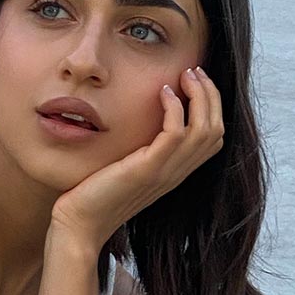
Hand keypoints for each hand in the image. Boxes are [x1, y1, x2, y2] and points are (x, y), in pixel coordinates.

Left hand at [48, 65, 224, 249]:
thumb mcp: (126, 167)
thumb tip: (140, 123)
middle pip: (215, 130)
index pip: (213, 139)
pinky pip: (176, 133)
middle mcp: (175, 173)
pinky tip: (162, 91)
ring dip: (199, 95)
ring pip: (204, 130)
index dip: (211, 107)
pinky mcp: (147, 170)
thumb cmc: (94, 196)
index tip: (195, 82)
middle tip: (194, 70)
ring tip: (185, 74)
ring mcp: (164, 173)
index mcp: (174, 172)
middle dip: (210, 94)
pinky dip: (175, 107)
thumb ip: (141, 150)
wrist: (79, 224)